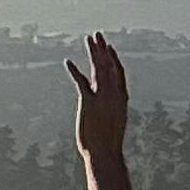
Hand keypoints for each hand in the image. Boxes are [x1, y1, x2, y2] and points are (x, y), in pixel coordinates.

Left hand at [66, 34, 131, 160]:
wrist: (105, 154)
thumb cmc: (109, 144)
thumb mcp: (114, 124)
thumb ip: (113, 112)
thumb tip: (111, 111)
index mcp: (121, 99)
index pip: (118, 73)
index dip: (113, 59)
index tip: (109, 47)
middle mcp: (113, 95)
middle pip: (108, 66)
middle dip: (102, 49)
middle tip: (97, 34)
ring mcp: (102, 98)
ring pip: (98, 69)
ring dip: (92, 53)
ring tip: (87, 39)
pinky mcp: (89, 103)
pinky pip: (81, 83)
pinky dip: (74, 71)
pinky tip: (68, 62)